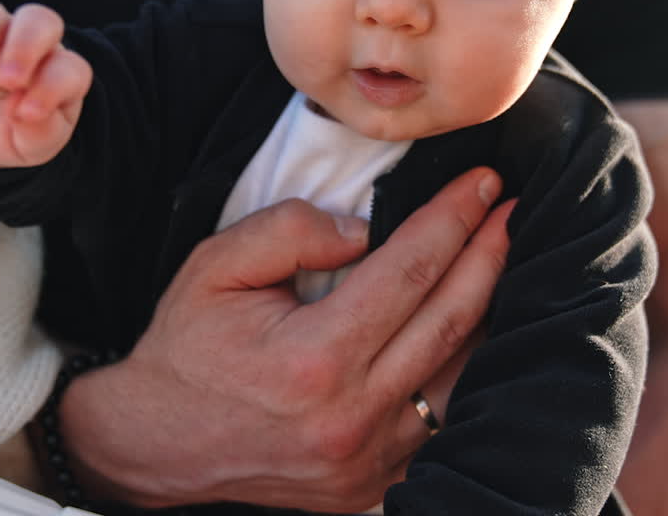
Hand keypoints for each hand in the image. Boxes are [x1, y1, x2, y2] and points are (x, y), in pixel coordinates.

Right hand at [0, 0, 92, 166]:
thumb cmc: (8, 136)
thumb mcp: (29, 148)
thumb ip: (39, 134)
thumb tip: (24, 112)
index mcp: (59, 73)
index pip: (69, 68)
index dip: (53, 87)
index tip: (27, 115)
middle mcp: (30, 44)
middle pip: (38, 19)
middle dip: (23, 47)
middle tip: (7, 82)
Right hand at [60, 167, 515, 511]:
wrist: (156, 442)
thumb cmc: (186, 349)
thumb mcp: (216, 268)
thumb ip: (289, 231)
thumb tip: (365, 229)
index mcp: (314, 359)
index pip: (410, 271)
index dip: (453, 220)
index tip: (482, 184)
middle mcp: (352, 416)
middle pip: (451, 320)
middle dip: (490, 254)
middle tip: (512, 210)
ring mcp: (368, 460)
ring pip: (460, 376)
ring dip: (488, 312)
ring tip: (499, 260)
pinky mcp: (371, 484)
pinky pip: (439, 421)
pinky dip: (462, 370)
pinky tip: (468, 329)